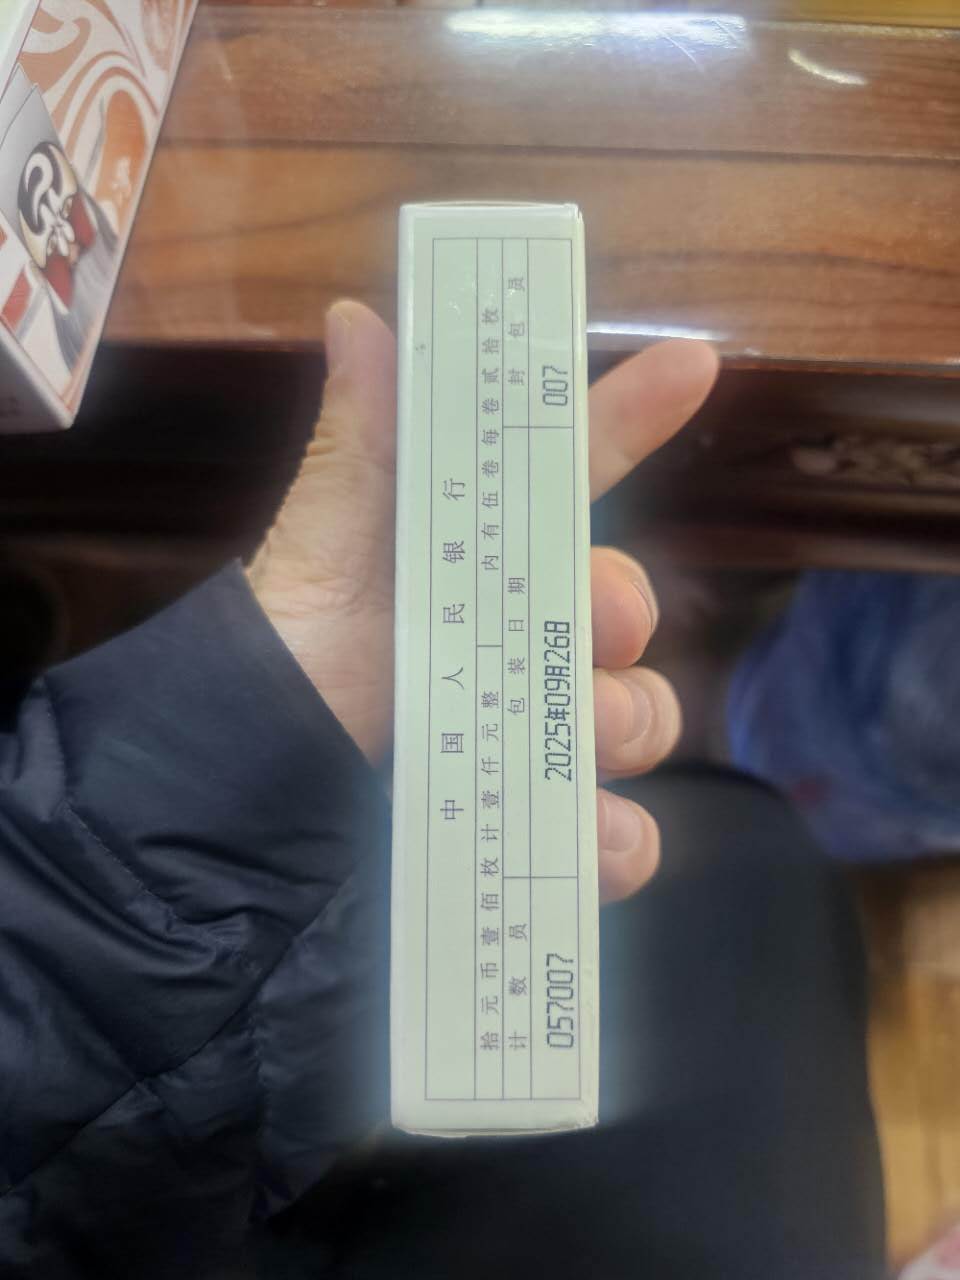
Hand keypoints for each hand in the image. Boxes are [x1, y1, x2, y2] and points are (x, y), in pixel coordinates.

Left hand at [248, 302, 717, 903]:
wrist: (260, 780)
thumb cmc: (300, 648)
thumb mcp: (326, 544)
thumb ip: (360, 443)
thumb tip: (355, 314)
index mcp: (484, 554)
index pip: (572, 473)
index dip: (630, 414)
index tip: (691, 364)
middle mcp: (527, 635)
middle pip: (627, 607)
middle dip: (626, 605)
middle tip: (596, 620)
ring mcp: (543, 730)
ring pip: (642, 715)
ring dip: (628, 721)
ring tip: (580, 738)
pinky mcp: (543, 820)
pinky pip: (618, 832)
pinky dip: (614, 838)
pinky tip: (581, 838)